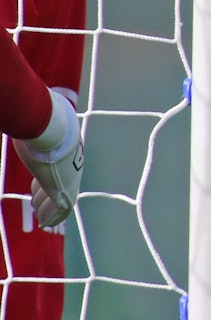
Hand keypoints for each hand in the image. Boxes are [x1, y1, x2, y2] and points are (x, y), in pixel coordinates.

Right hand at [16, 89, 83, 227]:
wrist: (50, 123)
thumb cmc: (41, 119)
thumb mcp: (38, 117)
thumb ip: (34, 111)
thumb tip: (28, 96)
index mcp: (68, 150)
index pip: (61, 170)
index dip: (48, 181)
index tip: (37, 189)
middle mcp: (72, 164)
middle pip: (64, 186)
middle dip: (50, 197)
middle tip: (40, 207)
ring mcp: (69, 176)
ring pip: (62, 200)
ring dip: (49, 209)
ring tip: (41, 216)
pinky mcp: (63, 187)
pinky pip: (61, 208)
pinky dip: (53, 216)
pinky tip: (45, 223)